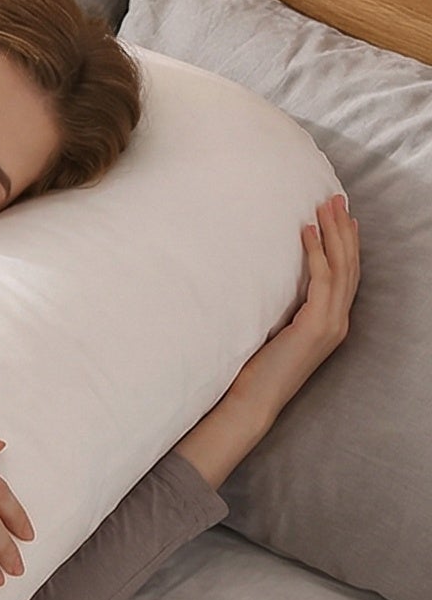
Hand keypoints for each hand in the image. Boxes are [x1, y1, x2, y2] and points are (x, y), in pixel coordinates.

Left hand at [173, 193, 359, 488]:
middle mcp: (337, 321)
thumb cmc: (254, 370)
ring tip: (326, 205)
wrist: (251, 402)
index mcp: (329, 322)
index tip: (341, 217)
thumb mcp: (274, 331)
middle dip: (344, 229)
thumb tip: (270, 283)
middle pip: (349, 265)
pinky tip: (307, 232)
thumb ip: (283, 309)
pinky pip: (322, 281)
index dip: (345, 244)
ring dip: (334, 233)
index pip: (345, 275)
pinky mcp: (317, 327)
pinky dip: (316, 254)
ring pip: (341, 268)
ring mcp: (331, 324)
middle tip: (337, 198)